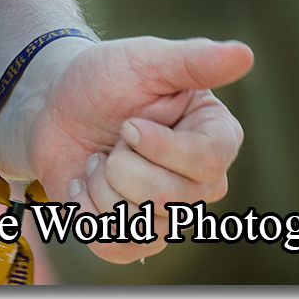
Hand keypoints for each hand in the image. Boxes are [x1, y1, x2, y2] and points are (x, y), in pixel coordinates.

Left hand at [12, 35, 251, 262]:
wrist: (53, 104)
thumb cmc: (105, 78)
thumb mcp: (145, 60)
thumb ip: (194, 60)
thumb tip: (245, 53)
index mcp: (216, 136)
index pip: (207, 162)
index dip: (158, 147)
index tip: (129, 123)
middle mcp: (202, 182)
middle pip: (169, 198)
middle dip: (121, 163)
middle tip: (114, 138)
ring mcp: (170, 212)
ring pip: (138, 222)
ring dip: (100, 183)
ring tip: (99, 159)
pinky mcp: (135, 235)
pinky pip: (114, 244)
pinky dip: (85, 211)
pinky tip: (84, 185)